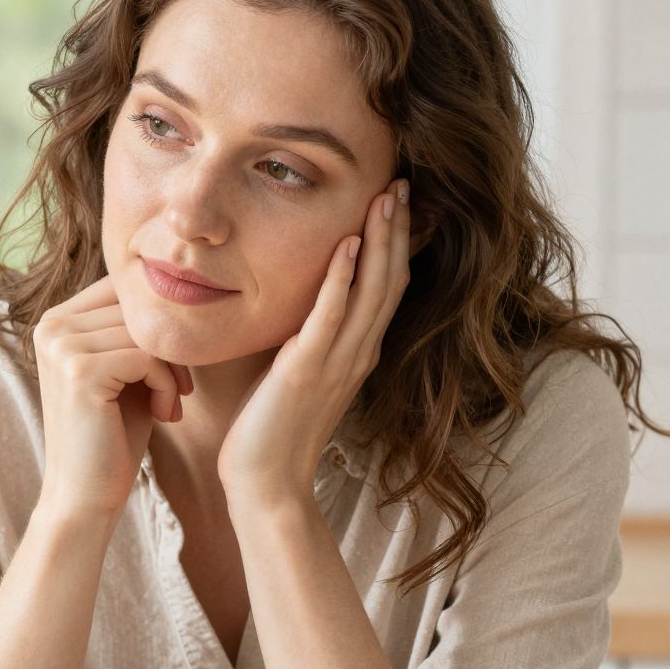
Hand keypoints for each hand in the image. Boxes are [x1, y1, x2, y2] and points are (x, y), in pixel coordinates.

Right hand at [31, 274, 192, 521]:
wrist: (86, 496)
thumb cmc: (113, 435)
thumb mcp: (126, 372)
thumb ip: (136, 330)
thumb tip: (175, 287)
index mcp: (56, 320)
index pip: (125, 291)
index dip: (160, 324)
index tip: (172, 368)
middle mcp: (51, 325)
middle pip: (139, 309)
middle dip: (171, 350)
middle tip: (178, 392)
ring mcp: (61, 346)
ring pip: (148, 332)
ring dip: (173, 371)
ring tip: (170, 406)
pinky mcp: (79, 370)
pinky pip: (147, 357)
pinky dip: (168, 385)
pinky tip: (165, 414)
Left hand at [218, 179, 411, 513]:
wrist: (265, 486)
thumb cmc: (271, 433)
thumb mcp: (295, 374)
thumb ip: (304, 338)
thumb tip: (294, 304)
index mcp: (355, 354)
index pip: (386, 288)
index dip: (395, 243)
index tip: (396, 200)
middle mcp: (355, 354)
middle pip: (390, 280)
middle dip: (397, 229)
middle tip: (403, 182)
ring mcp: (336, 363)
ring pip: (371, 291)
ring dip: (380, 241)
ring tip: (386, 197)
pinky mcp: (307, 371)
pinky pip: (331, 317)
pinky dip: (342, 279)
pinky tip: (348, 243)